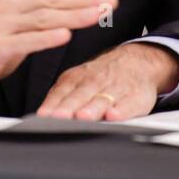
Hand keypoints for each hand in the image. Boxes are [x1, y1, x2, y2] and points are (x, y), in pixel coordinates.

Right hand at [0, 0, 117, 107]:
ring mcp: (2, 25)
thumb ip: (41, 18)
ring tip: (97, 16)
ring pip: (44, 19)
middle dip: (86, 3)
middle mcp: (9, 7)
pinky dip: (46, 38)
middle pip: (54, 3)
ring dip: (74, 17)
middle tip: (111, 3)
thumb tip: (72, 9)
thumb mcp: (18, 27)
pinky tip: (65, 36)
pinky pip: (26, 41)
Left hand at [36, 42, 178, 121]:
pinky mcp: (136, 97)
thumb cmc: (102, 77)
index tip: (44, 116)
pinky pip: (128, 104)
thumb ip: (60, 97)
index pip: (62, 91)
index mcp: (78, 78)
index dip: (53, 104)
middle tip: (59, 117)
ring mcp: (116, 88)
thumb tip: (40, 117)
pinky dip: (122, 110)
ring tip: (83, 117)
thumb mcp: (78, 80)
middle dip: (69, 107)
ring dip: (92, 109)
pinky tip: (114, 115)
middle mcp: (96, 81)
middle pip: (80, 95)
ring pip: (102, 99)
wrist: (138, 61)